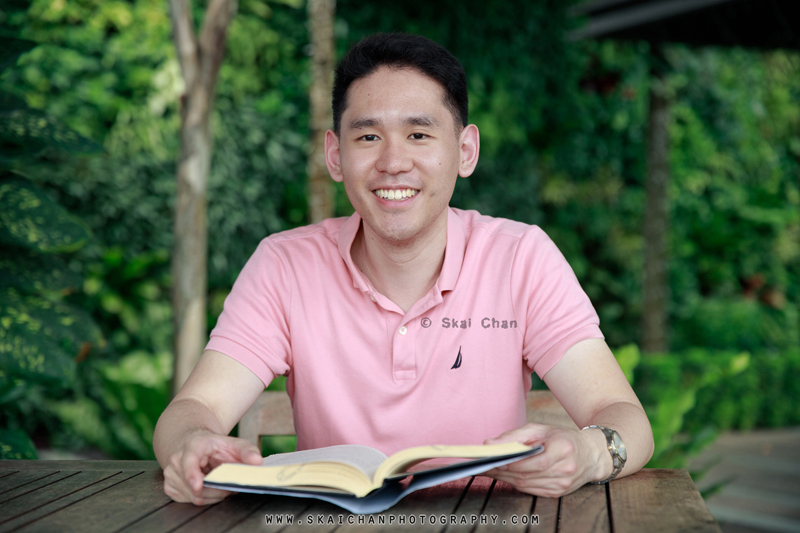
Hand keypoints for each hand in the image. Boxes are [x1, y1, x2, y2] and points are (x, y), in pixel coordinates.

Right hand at [162, 431, 262, 504]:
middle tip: (231, 486)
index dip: (192, 474)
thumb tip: (257, 461)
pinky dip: (203, 497)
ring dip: (212, 495)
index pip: (189, 461)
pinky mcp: (169, 487)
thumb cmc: (214, 445)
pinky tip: (208, 486)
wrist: (193, 443)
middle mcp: (177, 460)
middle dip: (217, 490)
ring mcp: (170, 474)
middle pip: (196, 486)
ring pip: (193, 496)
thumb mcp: (233, 443)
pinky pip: (189, 500)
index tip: (198, 485)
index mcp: (192, 446)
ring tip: (220, 484)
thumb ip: (247, 450)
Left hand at [483, 423, 609, 497]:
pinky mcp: (558, 494)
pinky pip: (531, 490)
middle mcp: (565, 470)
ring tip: (490, 470)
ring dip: (505, 479)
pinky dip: (516, 483)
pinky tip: (506, 476)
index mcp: (563, 449)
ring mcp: (562, 485)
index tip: (489, 459)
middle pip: (525, 475)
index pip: (531, 461)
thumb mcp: (540, 429)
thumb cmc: (562, 438)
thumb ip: (514, 436)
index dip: (509, 462)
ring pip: (526, 485)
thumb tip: (489, 444)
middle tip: (482, 466)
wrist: (591, 455)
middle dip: (501, 471)